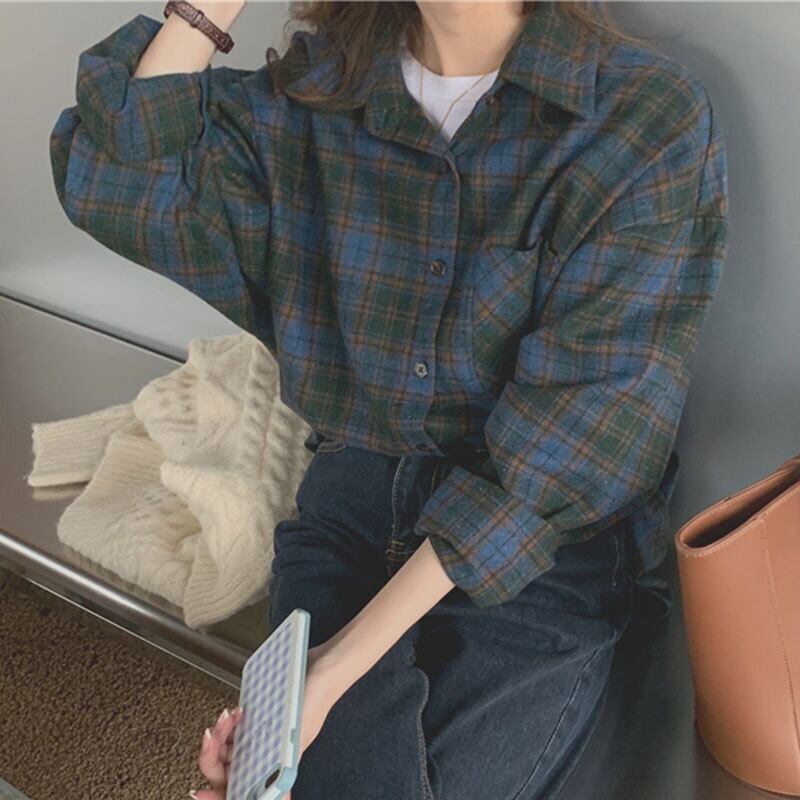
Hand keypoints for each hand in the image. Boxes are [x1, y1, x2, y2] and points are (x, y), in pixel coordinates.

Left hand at [190, 644, 347, 799]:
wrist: (326, 664)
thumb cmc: (317, 698)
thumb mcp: (299, 733)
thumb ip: (282, 762)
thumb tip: (275, 794)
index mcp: (276, 770)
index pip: (242, 792)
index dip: (220, 796)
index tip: (201, 792)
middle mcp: (266, 759)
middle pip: (227, 773)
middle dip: (212, 756)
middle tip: (212, 736)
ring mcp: (261, 739)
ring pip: (227, 751)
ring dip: (221, 735)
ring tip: (227, 717)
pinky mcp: (259, 721)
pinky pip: (234, 730)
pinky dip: (229, 723)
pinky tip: (235, 712)